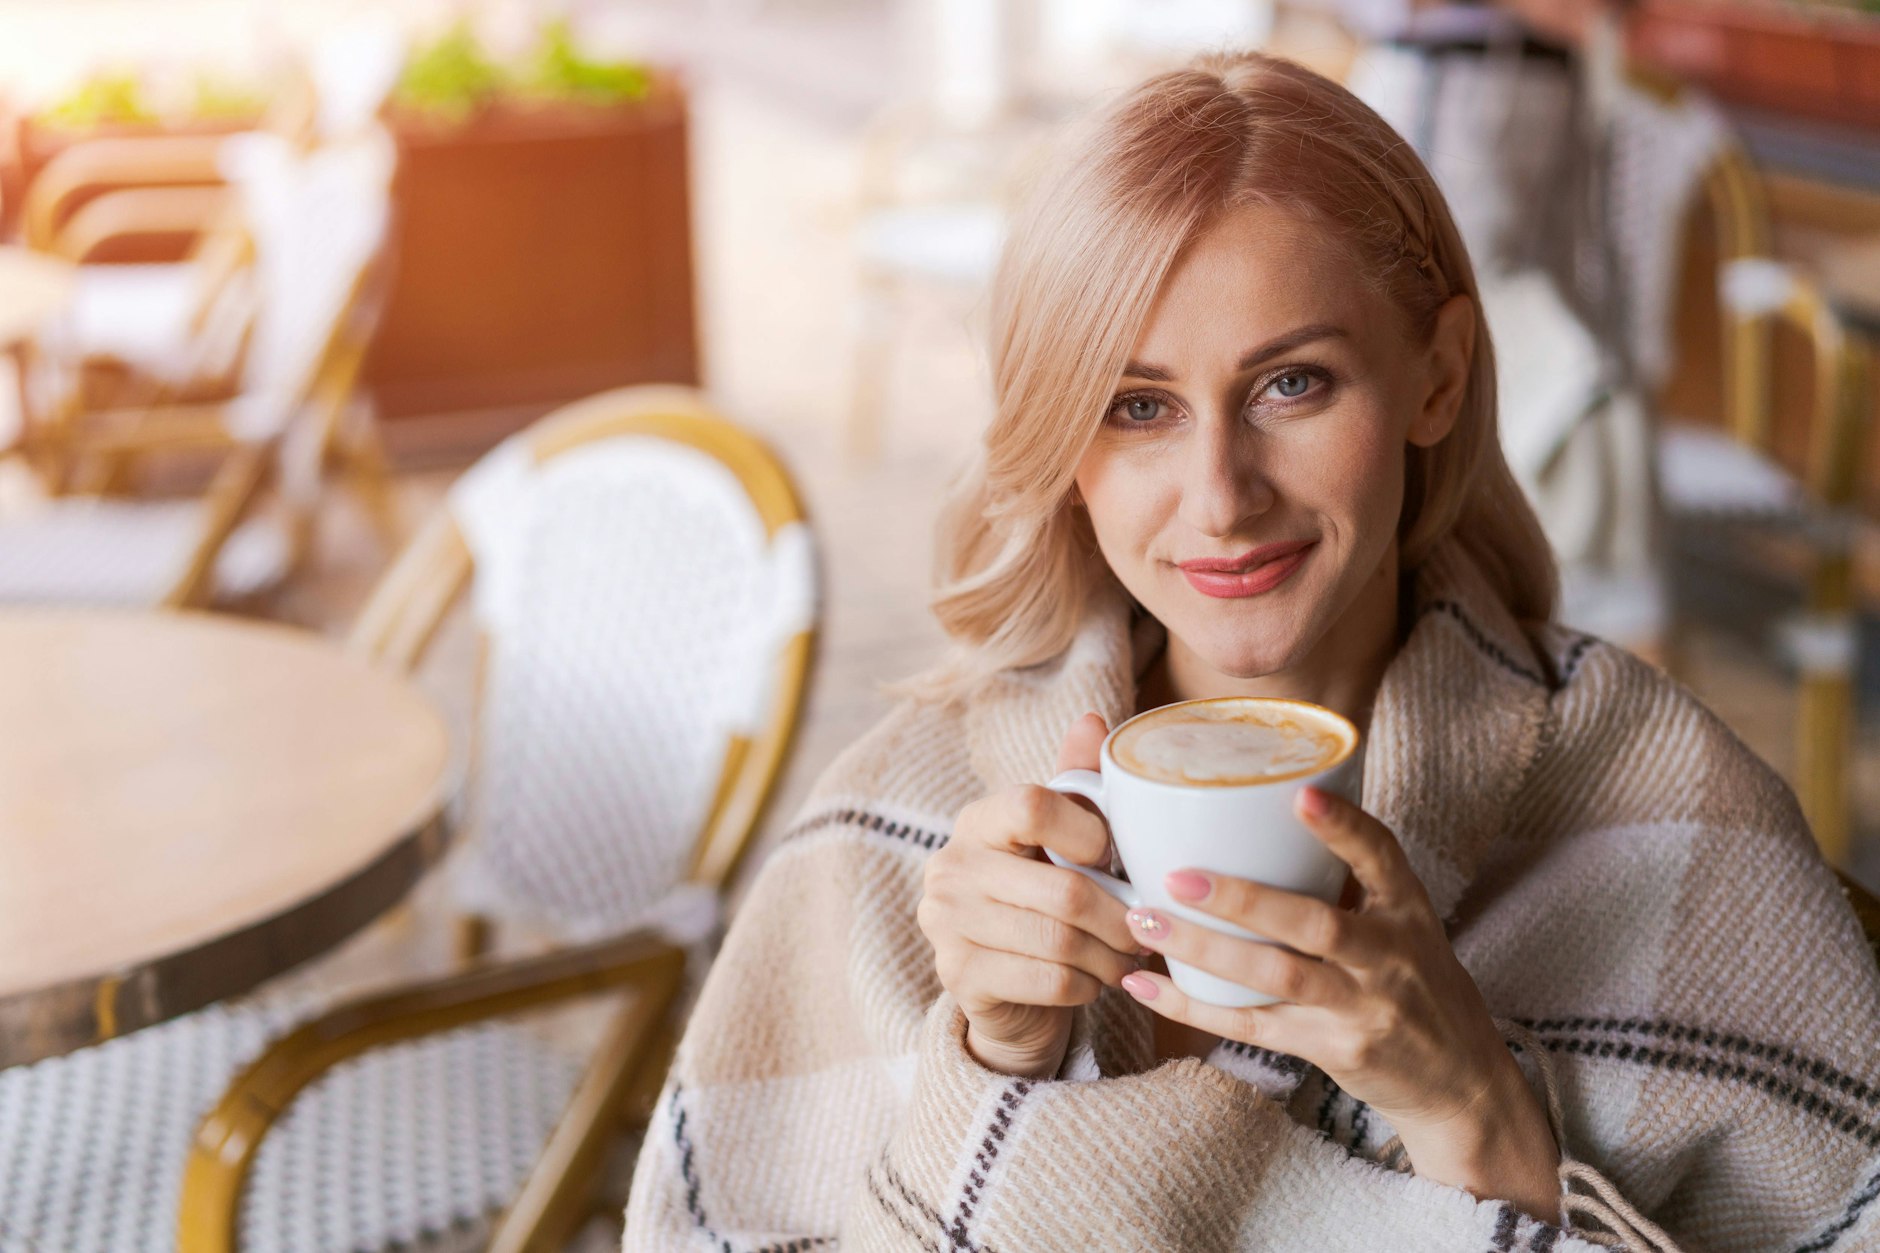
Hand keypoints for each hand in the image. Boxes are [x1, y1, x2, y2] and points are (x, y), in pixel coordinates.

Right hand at [919, 714, 1140, 1078]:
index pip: (1033, 806)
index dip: (1089, 833)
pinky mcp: (960, 977)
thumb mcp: (1062, 841)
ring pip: (1061, 941)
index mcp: (978, 820)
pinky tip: (1097, 980)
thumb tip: (1092, 721)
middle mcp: (951, 866)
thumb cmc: (1043, 898)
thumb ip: (1078, 785)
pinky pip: (1050, 980)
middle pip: (1064, 890)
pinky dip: (1089, 984)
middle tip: (1149, 928)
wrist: (1005, 987)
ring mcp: (946, 924)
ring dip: (1111, 954)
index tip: (1112, 856)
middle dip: (1122, 916)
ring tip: (1131, 956)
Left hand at [1118, 786, 1560, 1220]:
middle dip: (1243, 900)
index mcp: (1406, 908)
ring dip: (1204, 951)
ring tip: (1145, 922)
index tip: (1301, 793)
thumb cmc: (1411, 978)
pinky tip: (1143, 984)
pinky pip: (1252, 1026)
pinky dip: (1193, 1005)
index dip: (1344, 826)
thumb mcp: (1402, 918)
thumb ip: (1346, 874)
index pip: (1382, 856)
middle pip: (1315, 925)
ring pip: (1276, 977)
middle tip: (1177, 876)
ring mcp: (1361, 1007)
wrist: (1458, 1077)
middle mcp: (1389, 956)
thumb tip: (1260, 806)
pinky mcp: (1331, 1049)